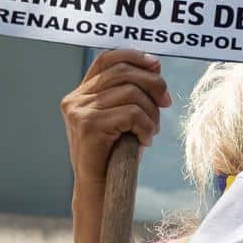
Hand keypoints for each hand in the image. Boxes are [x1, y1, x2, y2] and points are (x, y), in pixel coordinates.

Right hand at [61, 49, 170, 181]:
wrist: (101, 187)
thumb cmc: (117, 151)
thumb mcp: (126, 115)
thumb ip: (133, 90)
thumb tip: (155, 64)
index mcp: (82, 92)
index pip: (107, 58)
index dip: (134, 56)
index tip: (157, 65)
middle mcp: (76, 98)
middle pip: (124, 71)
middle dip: (154, 84)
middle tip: (166, 103)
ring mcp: (79, 111)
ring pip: (131, 93)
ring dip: (151, 112)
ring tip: (151, 130)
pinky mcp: (88, 125)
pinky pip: (131, 113)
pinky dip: (146, 126)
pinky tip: (144, 140)